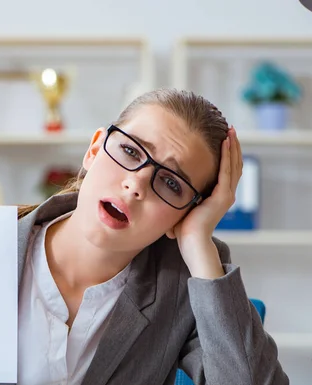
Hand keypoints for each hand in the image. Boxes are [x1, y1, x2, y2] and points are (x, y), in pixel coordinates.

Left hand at [167, 127, 242, 277]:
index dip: (227, 154)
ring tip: (231, 131)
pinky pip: (226, 171)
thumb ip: (179, 195)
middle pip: (233, 164)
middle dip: (232, 146)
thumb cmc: (183, 229)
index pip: (226, 170)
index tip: (223, 139)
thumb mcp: (182, 205)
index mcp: (218, 196)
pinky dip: (227, 156)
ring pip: (233, 165)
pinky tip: (225, 143)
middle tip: (231, 129)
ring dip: (232, 147)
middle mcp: (226, 194)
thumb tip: (163, 186)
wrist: (190, 242)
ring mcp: (226, 195)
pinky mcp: (222, 196)